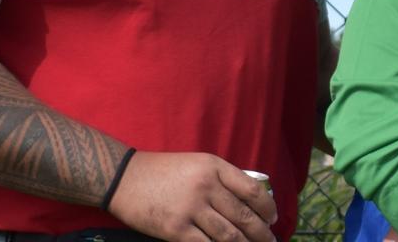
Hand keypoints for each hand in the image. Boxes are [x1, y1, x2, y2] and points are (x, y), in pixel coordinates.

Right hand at [107, 151, 276, 241]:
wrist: (125, 178)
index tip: (273, 218)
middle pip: (244, 215)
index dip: (267, 207)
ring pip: (229, 235)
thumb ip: (223, 179)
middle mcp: (206, 187)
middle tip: (271, 241)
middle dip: (261, 233)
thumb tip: (249, 201)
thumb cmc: (164, 171)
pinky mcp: (175, 229)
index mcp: (215, 167)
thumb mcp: (199, 164)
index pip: (252, 190)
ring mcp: (191, 209)